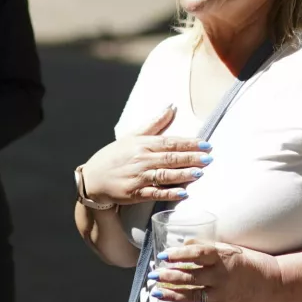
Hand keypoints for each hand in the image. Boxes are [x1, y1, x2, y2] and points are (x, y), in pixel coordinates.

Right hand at [79, 105, 212, 205]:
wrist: (92, 178)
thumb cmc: (115, 155)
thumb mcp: (132, 136)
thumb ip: (155, 123)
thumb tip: (172, 107)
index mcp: (142, 144)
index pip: (170, 142)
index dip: (189, 143)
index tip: (205, 144)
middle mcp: (141, 159)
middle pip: (170, 158)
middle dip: (190, 158)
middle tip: (209, 158)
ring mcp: (138, 177)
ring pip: (164, 175)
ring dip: (183, 174)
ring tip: (200, 173)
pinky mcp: (135, 193)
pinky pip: (155, 193)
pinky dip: (169, 193)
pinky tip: (183, 193)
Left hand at [148, 242, 281, 301]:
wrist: (272, 282)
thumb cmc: (249, 261)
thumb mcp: (230, 248)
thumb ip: (206, 246)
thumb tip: (184, 244)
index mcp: (222, 257)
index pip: (196, 255)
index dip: (178, 255)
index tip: (164, 255)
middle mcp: (220, 276)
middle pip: (189, 277)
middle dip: (168, 276)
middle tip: (153, 274)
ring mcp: (221, 294)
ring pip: (192, 295)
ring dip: (171, 295)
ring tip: (156, 292)